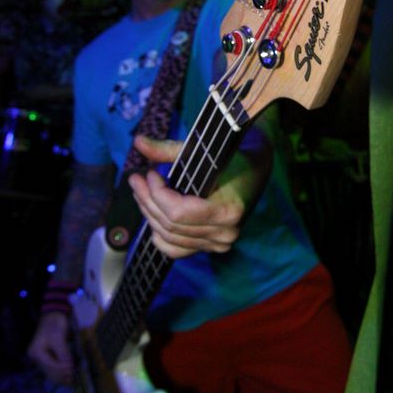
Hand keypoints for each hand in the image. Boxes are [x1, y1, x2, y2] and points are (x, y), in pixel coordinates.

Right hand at [28, 312, 73, 384]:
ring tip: (70, 380)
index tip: (72, 373)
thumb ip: (63, 354)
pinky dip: (58, 372)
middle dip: (61, 376)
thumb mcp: (59, 339)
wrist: (52, 316)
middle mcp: (35, 357)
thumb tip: (68, 368)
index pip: (51, 366)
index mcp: (36, 352)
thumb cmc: (55, 325)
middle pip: (49, 371)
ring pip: (50, 372)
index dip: (62, 371)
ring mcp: (39, 358)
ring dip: (60, 376)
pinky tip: (66, 375)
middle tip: (72, 380)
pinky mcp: (44, 357)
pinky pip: (51, 368)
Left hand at [128, 137, 246, 259]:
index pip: (178, 212)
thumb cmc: (231, 158)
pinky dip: (159, 234)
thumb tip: (138, 142)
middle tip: (136, 180)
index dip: (157, 194)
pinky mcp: (211, 247)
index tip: (149, 174)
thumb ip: (169, 150)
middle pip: (170, 224)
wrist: (256, 173)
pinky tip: (152, 215)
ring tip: (140, 192)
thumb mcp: (202, 152)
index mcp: (228, 210)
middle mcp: (225, 233)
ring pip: (169, 237)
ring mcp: (219, 244)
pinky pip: (175, 250)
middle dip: (147, 200)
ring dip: (149, 214)